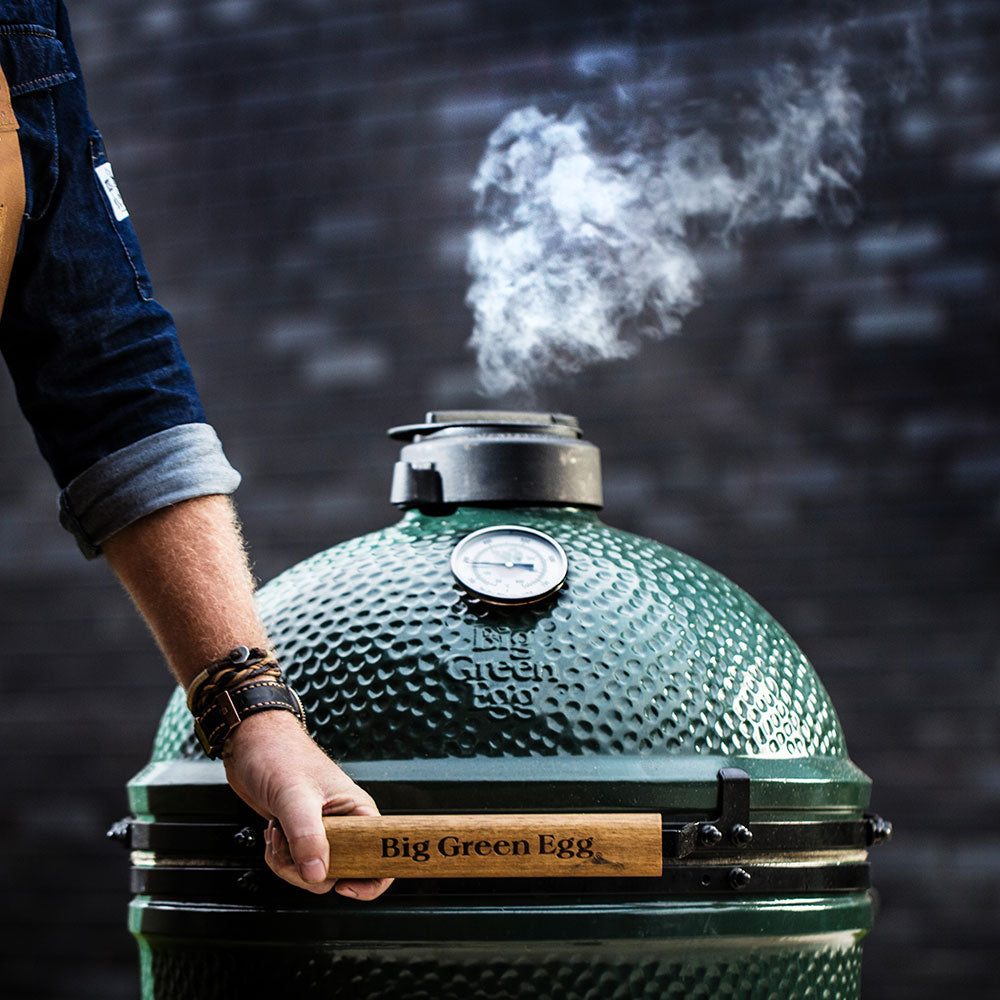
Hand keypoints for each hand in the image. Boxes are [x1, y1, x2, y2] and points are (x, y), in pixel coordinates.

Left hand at [221, 710, 392, 899]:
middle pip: (342, 873)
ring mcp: (322, 833)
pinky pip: (295, 866)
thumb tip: (317, 875)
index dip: (370, 880)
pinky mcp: (300, 837)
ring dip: (288, 862)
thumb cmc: (279, 754)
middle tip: (292, 846)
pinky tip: (272, 833)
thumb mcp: (295, 796)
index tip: (343, 885)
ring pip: (314, 874)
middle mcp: (345, 825)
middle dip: (310, 870)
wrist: (250, 744)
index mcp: (359, 812)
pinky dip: (278, 858)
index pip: (382, 856)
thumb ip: (307, 836)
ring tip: (277, 830)